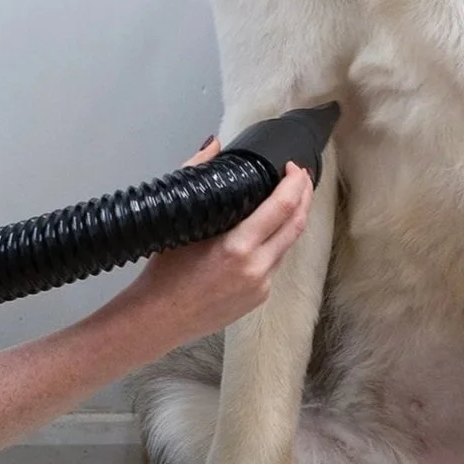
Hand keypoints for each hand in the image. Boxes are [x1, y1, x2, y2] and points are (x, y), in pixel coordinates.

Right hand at [108, 137, 314, 348]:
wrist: (159, 319)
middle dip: (304, 196)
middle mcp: (256, 268)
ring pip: (287, 245)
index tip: (294, 167)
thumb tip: (213, 145)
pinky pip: (274, 265)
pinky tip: (264, 234)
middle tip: (301, 177)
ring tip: (288, 200)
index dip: (294, 184)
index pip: (282, 208)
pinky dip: (273, 245)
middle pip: (296, 225)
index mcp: (237, 248)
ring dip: (291, 220)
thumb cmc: (164, 273)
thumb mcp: (179, 219)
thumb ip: (196, 174)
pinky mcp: (260, 298)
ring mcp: (261, 286)